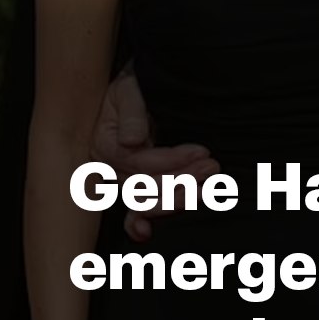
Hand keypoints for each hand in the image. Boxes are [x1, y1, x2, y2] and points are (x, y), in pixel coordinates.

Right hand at [91, 71, 219, 241]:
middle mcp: (110, 168)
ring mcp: (121, 179)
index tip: (203, 151)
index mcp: (106, 145)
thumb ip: (132, 112)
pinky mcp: (134, 184)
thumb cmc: (131, 86)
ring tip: (209, 186)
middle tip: (213, 168)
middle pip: (143, 187)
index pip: (140, 161)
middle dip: (181, 181)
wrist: (130, 87)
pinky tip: (147, 233)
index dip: (172, 160)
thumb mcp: (128, 90)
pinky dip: (139, 223)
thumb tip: (132, 139)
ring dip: (178, 197)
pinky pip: (133, 210)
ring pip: (145, 200)